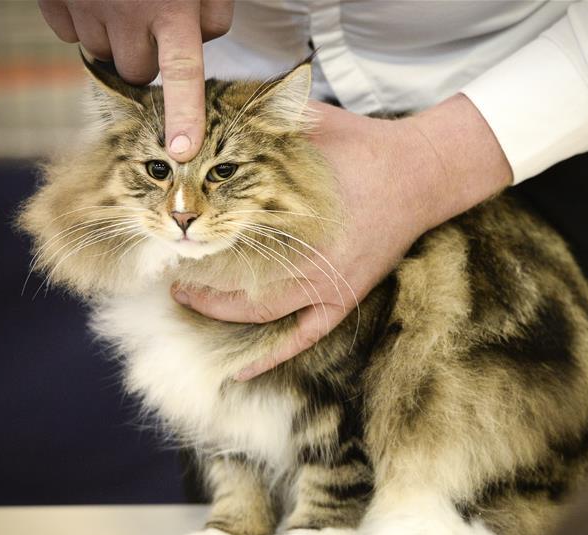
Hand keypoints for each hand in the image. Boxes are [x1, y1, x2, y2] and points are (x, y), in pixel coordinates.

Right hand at [39, 0, 233, 160]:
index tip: (183, 153)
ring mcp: (84, 9)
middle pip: (138, 73)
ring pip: (104, 56)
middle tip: (154, 27)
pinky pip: (72, 32)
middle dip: (147, 59)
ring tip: (125, 4)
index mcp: (169, 7)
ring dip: (117, 41)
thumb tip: (201, 43)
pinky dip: (84, 22)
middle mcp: (125, 15)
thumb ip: (212, 12)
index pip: (182, 74)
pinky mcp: (53, 1)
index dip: (184, 116)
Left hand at [174, 95, 512, 379]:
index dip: (194, 240)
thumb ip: (264, 118)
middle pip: (238, 279)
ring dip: (220, 312)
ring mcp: (328, 286)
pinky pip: (302, 337)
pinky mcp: (343, 300)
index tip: (167, 238)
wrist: (420, 173)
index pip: (229, 236)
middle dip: (197, 280)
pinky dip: (271, 355)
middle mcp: (310, 258)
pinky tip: (240, 370)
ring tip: (187, 302)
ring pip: (262, 313)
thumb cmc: (362, 146)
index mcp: (297, 215)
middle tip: (167, 273)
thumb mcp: (310, 122)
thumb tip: (214, 111)